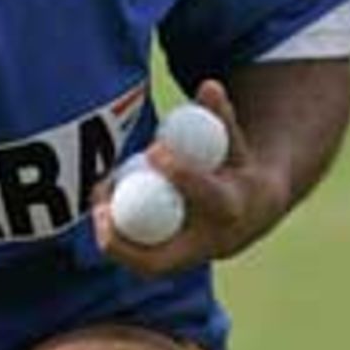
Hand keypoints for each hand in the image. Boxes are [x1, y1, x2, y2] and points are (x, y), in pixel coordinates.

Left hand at [93, 79, 288, 275]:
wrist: (251, 212)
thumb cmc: (234, 166)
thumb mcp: (232, 141)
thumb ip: (220, 115)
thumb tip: (208, 85)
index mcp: (234, 210)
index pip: (210, 199)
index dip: (184, 177)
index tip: (156, 151)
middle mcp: (211, 246)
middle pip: (163, 258)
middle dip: (128, 236)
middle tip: (101, 202)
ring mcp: (189, 261)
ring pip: (144, 262)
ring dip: (114, 234)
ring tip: (98, 194)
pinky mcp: (170, 264)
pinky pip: (138, 257)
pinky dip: (117, 233)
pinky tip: (103, 202)